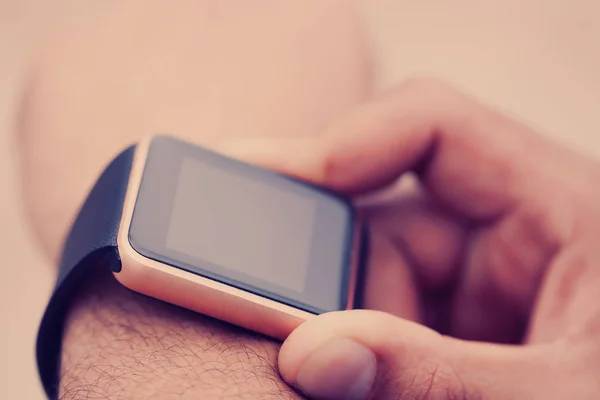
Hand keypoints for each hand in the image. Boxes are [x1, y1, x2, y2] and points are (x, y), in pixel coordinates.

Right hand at [223, 78, 599, 398]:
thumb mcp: (557, 395)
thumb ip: (440, 376)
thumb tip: (315, 356)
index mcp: (559, 207)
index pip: (431, 128)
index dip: (344, 143)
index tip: (264, 183)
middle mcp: (511, 236)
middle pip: (384, 217)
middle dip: (322, 266)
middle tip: (257, 302)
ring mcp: (479, 288)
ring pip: (373, 281)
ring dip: (339, 327)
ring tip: (315, 370)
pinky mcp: (460, 333)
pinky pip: (385, 324)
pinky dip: (358, 354)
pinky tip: (351, 380)